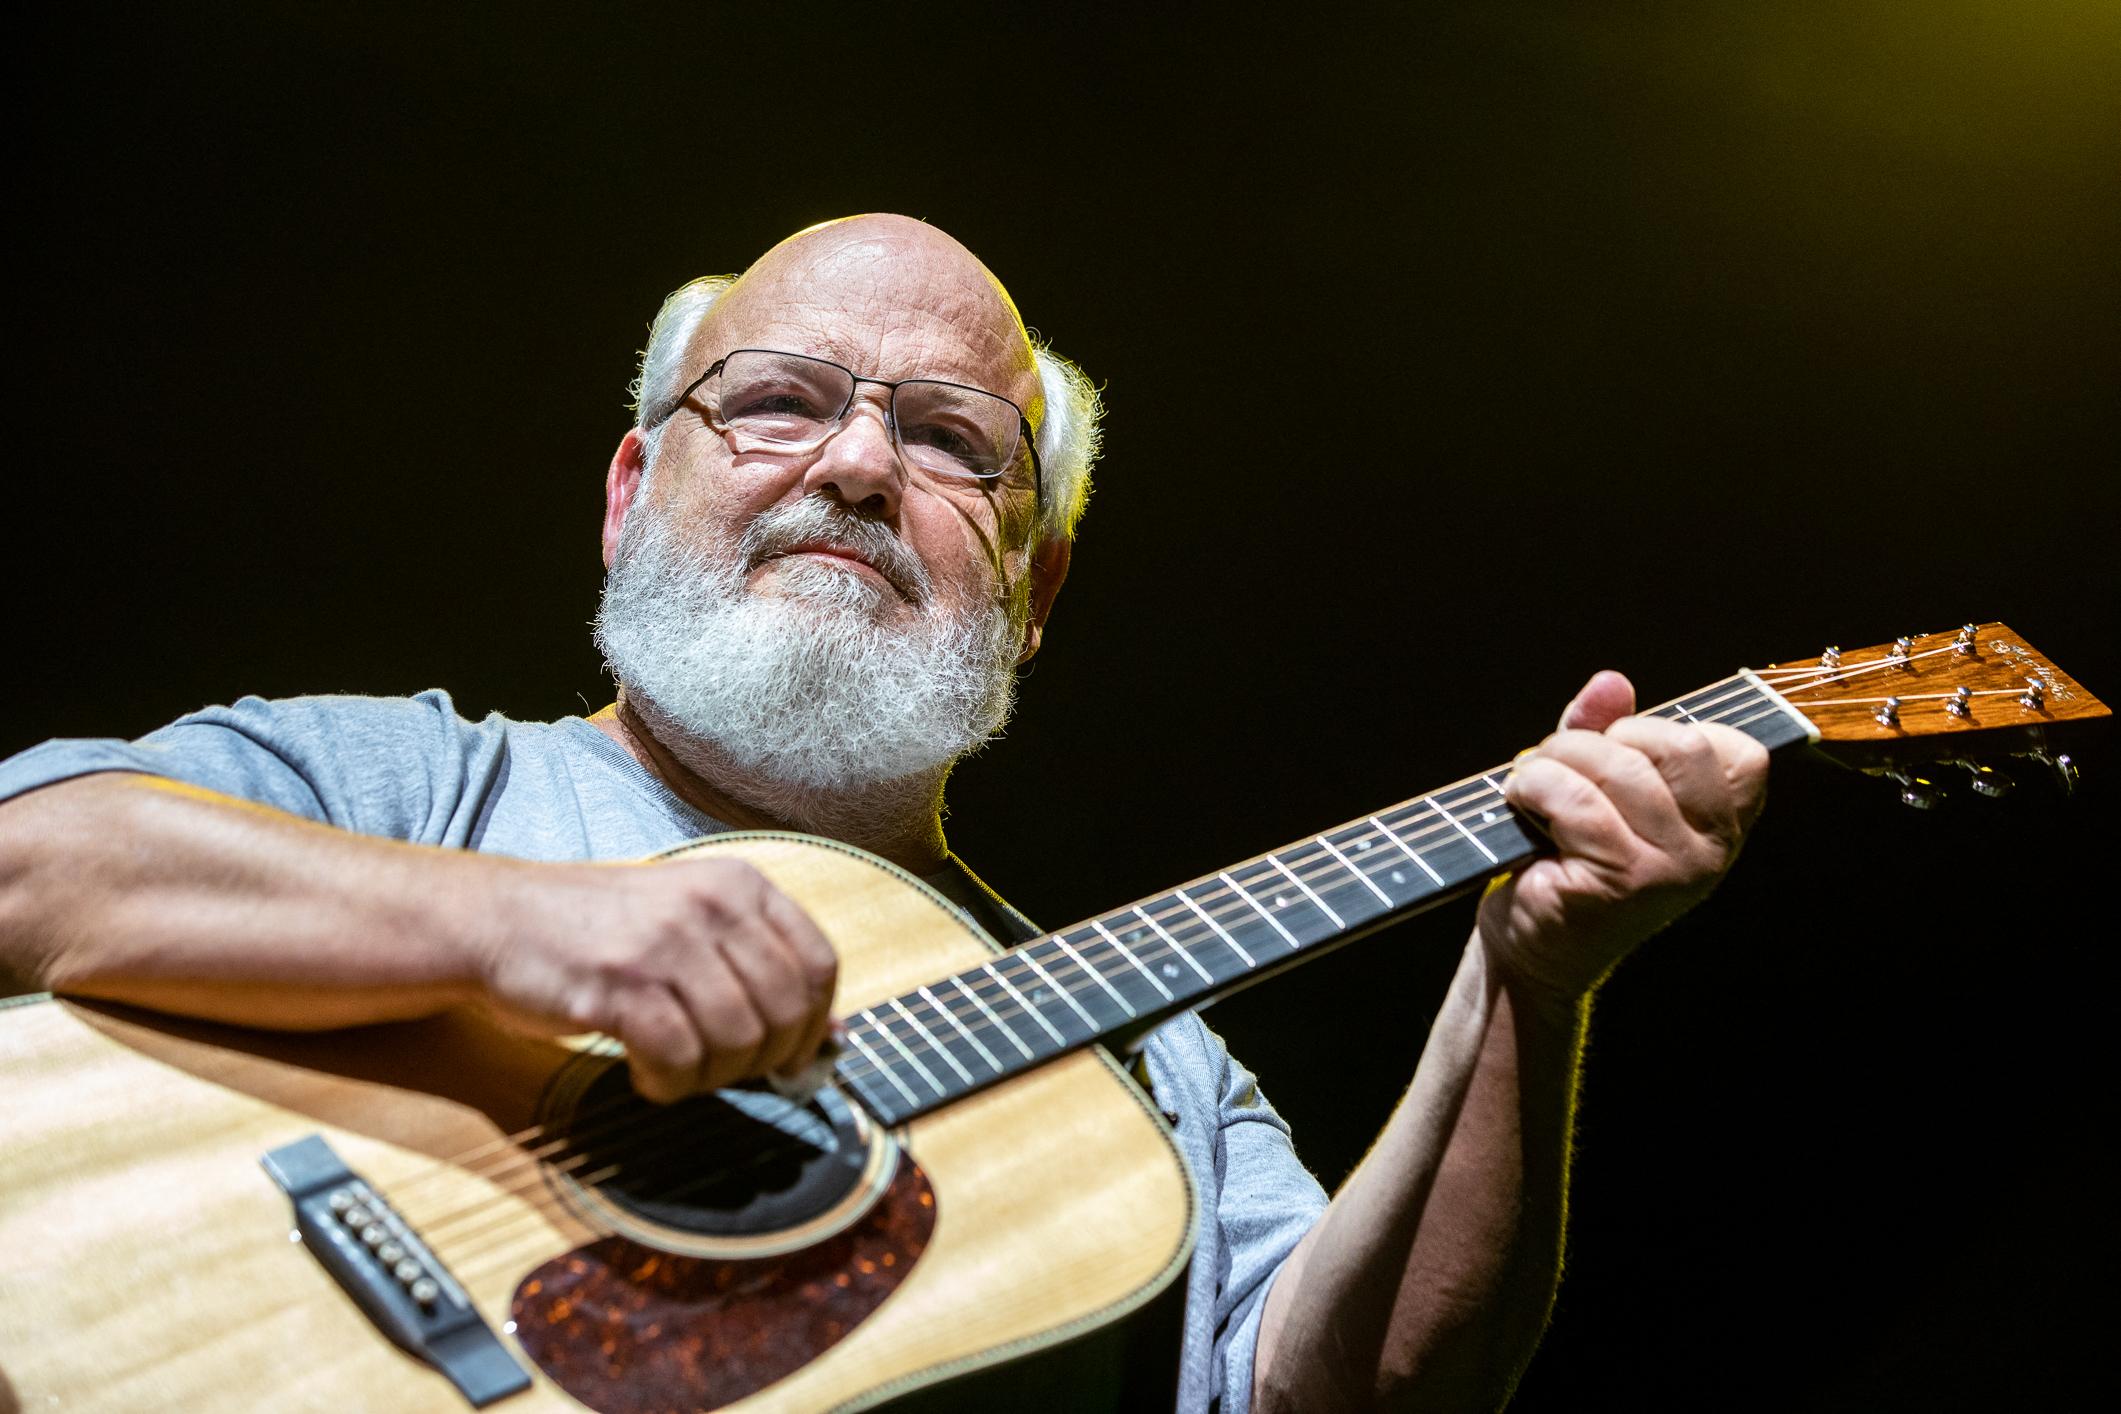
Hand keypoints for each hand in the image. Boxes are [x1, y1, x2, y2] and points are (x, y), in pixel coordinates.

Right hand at [476, 857, 839, 1101]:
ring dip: (713, 1077)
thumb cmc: (602, 933)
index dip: (814, 1025)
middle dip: (764, 1060)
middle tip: (725, 1072)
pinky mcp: (619, 984)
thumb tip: (833, 1040)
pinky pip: (678, 1056)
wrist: (500, 920)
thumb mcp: (693, 929)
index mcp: (739, 885)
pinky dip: (668, 1084)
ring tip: (678, 1071)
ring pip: (737, 1038)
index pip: (820, 964)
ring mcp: (665, 941)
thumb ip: (760, 972)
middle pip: (785, 1010)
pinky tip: (646, 1077)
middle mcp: (710, 905)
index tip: (789, 1057)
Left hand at [1479, 670, 1768, 1005]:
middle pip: (1678, 745)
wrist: (1527, 950)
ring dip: (1556, 760)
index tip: (1619, 753)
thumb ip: (1606, 731)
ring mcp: (1672, 871)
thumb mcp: (1592, 786)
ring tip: (1531, 786)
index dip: (1668, 732)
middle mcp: (1710, 852)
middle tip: (1559, 764)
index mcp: (1719, 826)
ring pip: (1620, 768)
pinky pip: (1579, 803)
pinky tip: (1520, 804)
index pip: (1739, 752)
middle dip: (1603, 738)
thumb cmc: (1561, 862)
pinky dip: (1535, 788)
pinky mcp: (1622, 884)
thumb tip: (1612, 681)